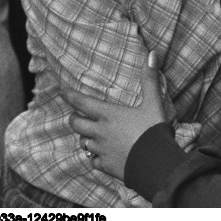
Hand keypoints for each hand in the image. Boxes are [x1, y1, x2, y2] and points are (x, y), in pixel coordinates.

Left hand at [63, 51, 166, 180]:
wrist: (158, 165)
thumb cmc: (154, 132)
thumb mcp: (153, 104)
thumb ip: (150, 80)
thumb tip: (153, 54)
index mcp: (109, 115)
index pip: (82, 102)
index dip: (70, 96)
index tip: (62, 91)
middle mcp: (101, 132)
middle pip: (76, 124)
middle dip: (74, 119)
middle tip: (76, 116)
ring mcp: (102, 150)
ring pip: (83, 143)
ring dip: (85, 137)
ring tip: (90, 135)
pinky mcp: (107, 166)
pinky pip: (93, 161)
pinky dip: (95, 157)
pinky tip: (101, 155)